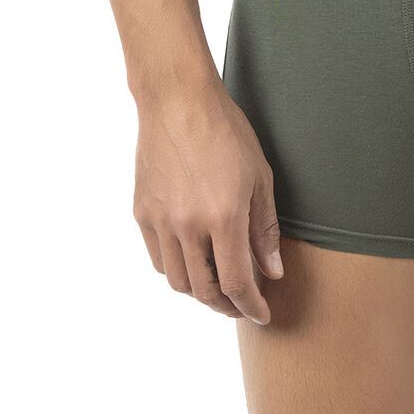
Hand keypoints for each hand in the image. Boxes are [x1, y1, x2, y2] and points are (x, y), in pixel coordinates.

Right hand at [132, 79, 284, 322]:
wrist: (177, 100)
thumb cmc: (225, 131)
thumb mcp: (260, 176)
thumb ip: (265, 229)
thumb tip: (272, 272)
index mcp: (223, 216)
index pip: (236, 283)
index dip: (251, 306)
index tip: (262, 314)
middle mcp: (188, 225)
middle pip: (205, 291)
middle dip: (227, 306)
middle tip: (242, 304)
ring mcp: (161, 221)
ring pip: (178, 281)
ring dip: (201, 292)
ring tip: (218, 284)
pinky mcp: (142, 213)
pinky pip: (158, 258)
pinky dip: (176, 269)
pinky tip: (192, 260)